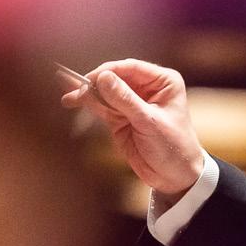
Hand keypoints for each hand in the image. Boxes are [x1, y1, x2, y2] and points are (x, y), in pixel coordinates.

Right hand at [59, 58, 203, 200]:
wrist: (175, 177)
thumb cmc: (174, 148)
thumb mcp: (149, 122)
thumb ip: (125, 100)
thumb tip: (102, 78)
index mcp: (163, 82)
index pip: (130, 68)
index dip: (109, 71)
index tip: (91, 80)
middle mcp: (148, 88)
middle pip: (115, 77)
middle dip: (95, 83)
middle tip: (78, 91)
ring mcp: (133, 103)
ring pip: (105, 92)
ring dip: (88, 94)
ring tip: (70, 99)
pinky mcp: (121, 118)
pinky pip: (102, 107)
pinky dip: (89, 105)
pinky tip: (73, 101)